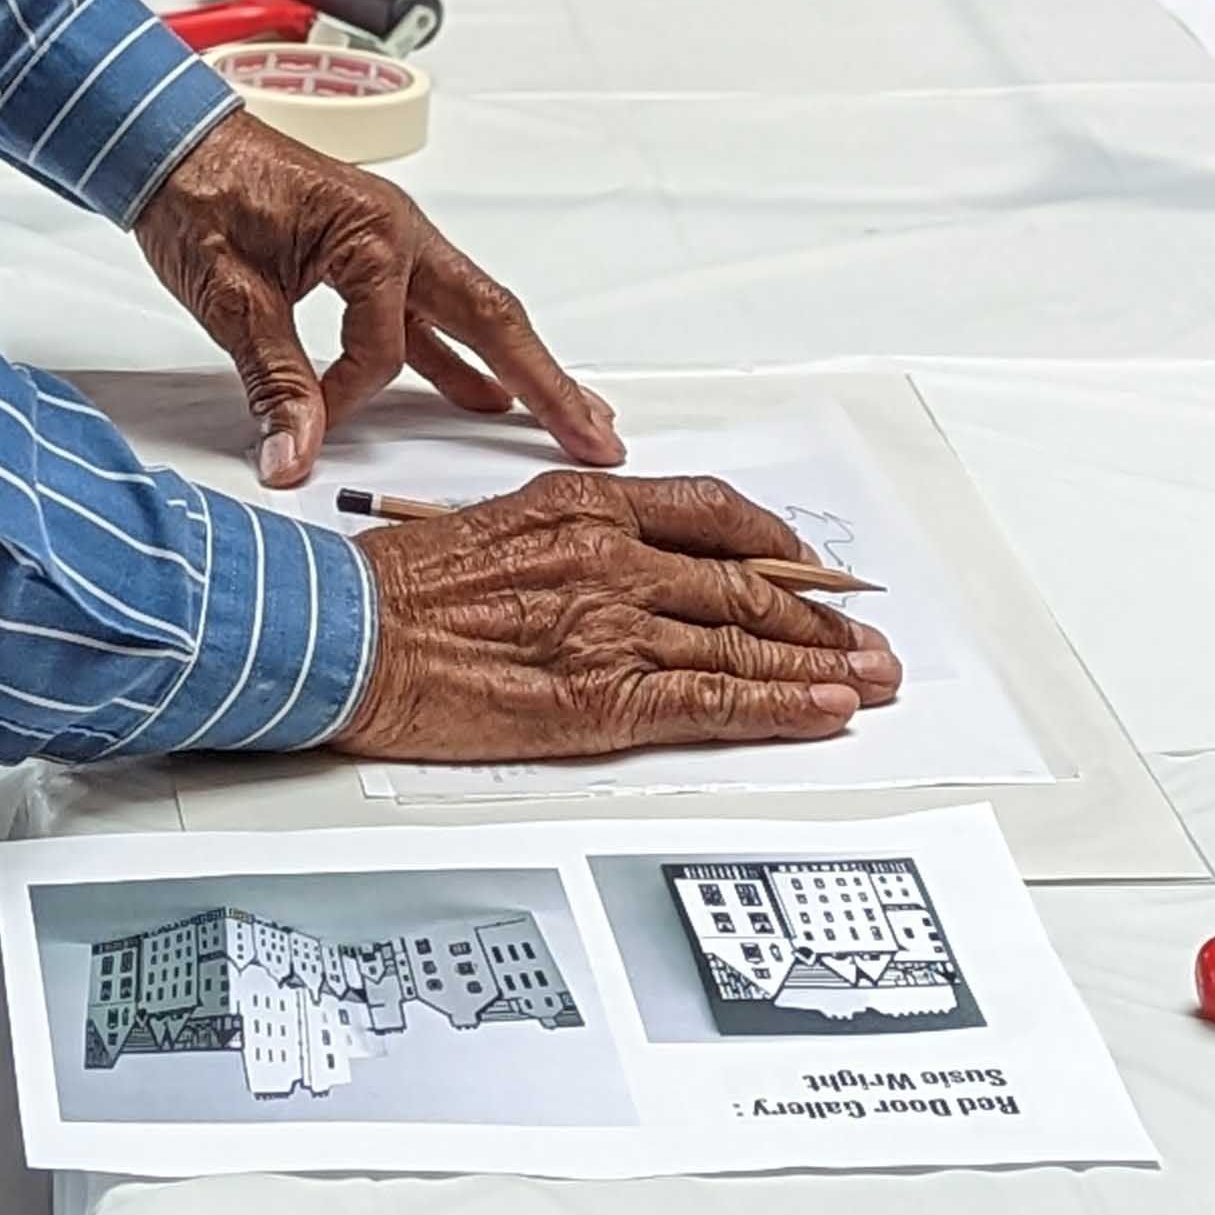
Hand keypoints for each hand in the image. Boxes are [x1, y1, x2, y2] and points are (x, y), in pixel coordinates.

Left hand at [132, 106, 621, 487]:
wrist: (163, 138)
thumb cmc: (194, 190)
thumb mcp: (229, 294)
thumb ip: (272, 380)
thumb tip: (294, 454)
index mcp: (372, 233)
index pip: (386, 346)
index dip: (346, 395)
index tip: (306, 420)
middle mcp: (397, 231)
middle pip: (491, 317)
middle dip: (546, 383)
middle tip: (598, 436)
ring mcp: (389, 240)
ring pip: (469, 314)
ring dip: (517, 368)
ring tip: (567, 417)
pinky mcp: (367, 253)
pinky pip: (426, 312)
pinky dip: (454, 355)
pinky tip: (475, 392)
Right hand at [333, 469, 903, 760]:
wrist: (343, 634)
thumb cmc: (396, 588)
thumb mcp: (494, 525)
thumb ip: (569, 536)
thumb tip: (620, 557)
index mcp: (583, 503)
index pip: (713, 513)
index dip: (779, 546)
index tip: (815, 571)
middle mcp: (611, 555)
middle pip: (745, 583)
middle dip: (820, 617)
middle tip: (867, 638)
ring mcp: (612, 625)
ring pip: (745, 642)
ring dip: (821, 665)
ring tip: (871, 679)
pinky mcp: (602, 696)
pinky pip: (713, 698)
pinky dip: (780, 705)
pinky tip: (823, 711)